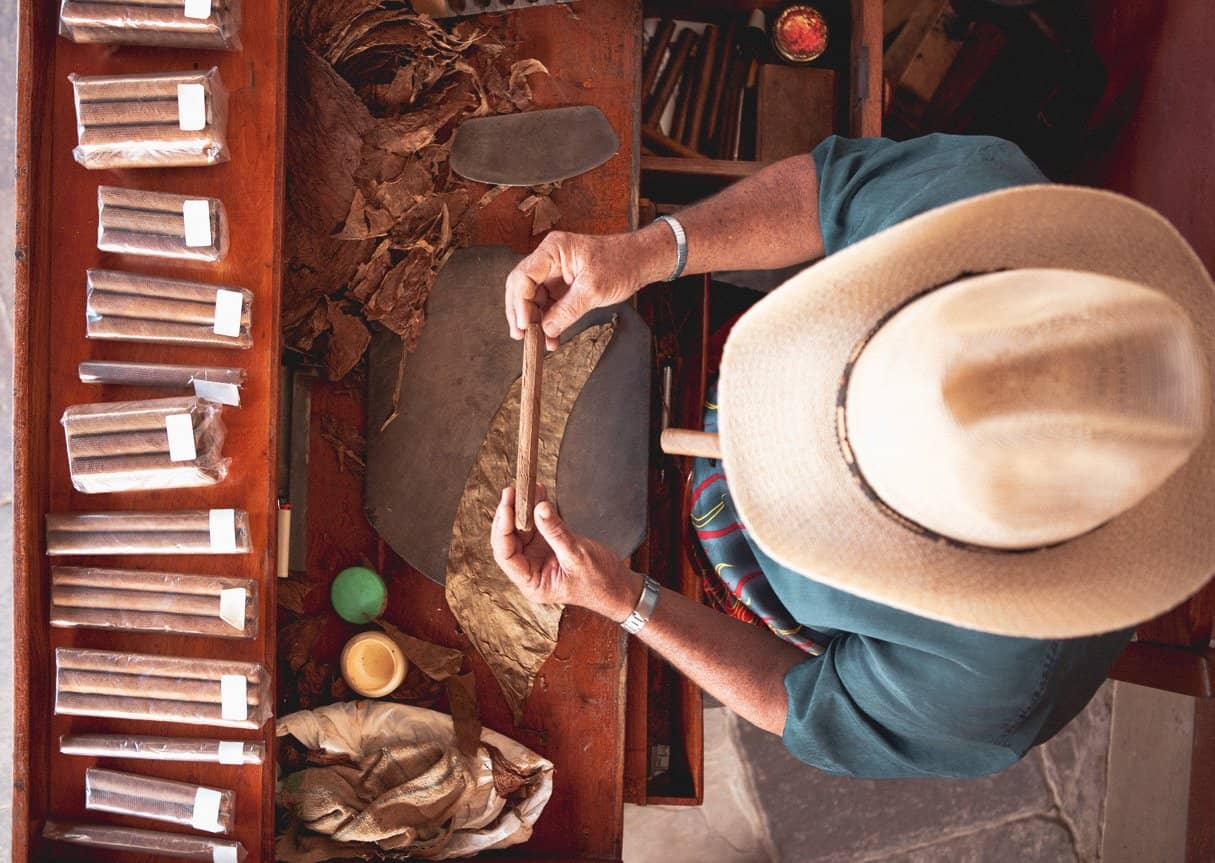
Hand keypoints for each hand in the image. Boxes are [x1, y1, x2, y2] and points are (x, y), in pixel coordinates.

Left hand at [490, 485, 643, 621]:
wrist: (619, 587)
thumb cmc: (599, 582)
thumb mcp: (577, 555)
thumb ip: (556, 532)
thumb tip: (538, 508)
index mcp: (532, 583)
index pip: (506, 556)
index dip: (502, 530)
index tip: (506, 507)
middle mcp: (530, 570)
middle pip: (509, 540)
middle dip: (509, 515)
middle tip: (512, 492)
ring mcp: (538, 557)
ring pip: (521, 530)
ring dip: (523, 509)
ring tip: (526, 487)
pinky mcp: (549, 546)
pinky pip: (538, 526)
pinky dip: (537, 510)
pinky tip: (539, 493)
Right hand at [504, 227, 671, 348]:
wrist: (640, 261)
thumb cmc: (620, 264)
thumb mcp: (593, 290)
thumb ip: (567, 311)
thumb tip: (546, 329)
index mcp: (553, 250)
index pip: (523, 276)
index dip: (519, 302)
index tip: (524, 324)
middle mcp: (549, 259)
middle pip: (522, 287)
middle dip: (521, 313)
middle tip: (522, 336)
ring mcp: (554, 273)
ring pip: (532, 299)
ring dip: (534, 321)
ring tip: (538, 342)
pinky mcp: (561, 285)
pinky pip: (547, 304)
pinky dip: (547, 321)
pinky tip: (550, 337)